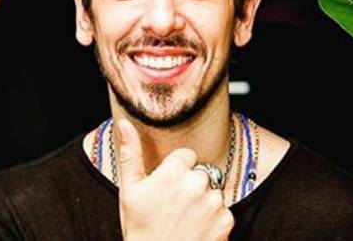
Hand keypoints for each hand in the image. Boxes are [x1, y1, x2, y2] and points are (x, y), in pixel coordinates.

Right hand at [117, 119, 233, 240]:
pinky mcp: (226, 220)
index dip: (175, 172)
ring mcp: (213, 202)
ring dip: (203, 201)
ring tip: (185, 220)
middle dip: (191, 185)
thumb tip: (125, 122)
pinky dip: (214, 219)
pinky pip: (223, 210)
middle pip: (201, 172)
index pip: (186, 156)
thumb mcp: (129, 190)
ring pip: (213, 190)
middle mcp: (196, 182)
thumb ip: (130, 152)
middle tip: (174, 207)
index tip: (166, 189)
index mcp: (173, 171)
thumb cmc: (140, 228)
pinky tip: (197, 230)